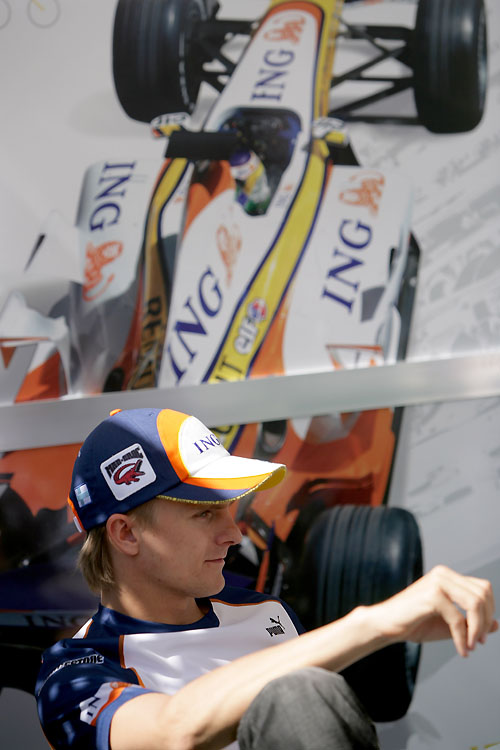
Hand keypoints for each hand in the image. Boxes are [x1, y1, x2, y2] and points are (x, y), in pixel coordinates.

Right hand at [373, 565, 497, 656]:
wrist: (386, 626)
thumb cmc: (414, 624)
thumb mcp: (450, 625)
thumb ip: (472, 622)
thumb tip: (497, 624)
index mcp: (448, 576)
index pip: (482, 588)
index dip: (489, 611)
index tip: (482, 635)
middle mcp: (444, 574)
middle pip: (482, 593)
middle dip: (485, 620)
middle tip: (479, 642)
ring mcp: (437, 582)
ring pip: (475, 603)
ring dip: (477, 629)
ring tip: (470, 646)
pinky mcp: (431, 595)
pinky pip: (458, 618)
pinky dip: (462, 638)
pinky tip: (461, 649)